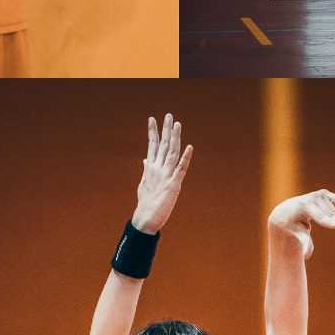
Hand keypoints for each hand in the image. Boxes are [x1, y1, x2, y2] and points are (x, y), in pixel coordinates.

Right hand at [131, 114, 193, 233]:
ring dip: (174, 138)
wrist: (145, 219)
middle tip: (168, 115)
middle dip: (165, 130)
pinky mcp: (173, 184)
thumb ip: (146, 170)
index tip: (152, 119)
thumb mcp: (144, 183)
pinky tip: (189, 147)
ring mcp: (165, 175)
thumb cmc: (145, 202)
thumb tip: (145, 159)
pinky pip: (181, 169)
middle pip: (162, 145)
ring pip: (171, 152)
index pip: (152, 145)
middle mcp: (157, 169)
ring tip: (177, 124)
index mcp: (150, 168)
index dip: (153, 132)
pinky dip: (185, 158)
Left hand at [266, 188, 334, 255]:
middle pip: (332, 216)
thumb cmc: (292, 225)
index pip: (322, 218)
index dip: (332, 224)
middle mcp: (313, 198)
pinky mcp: (325, 194)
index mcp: (305, 207)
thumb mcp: (297, 233)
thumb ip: (304, 242)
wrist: (288, 210)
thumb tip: (306, 256)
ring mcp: (319, 195)